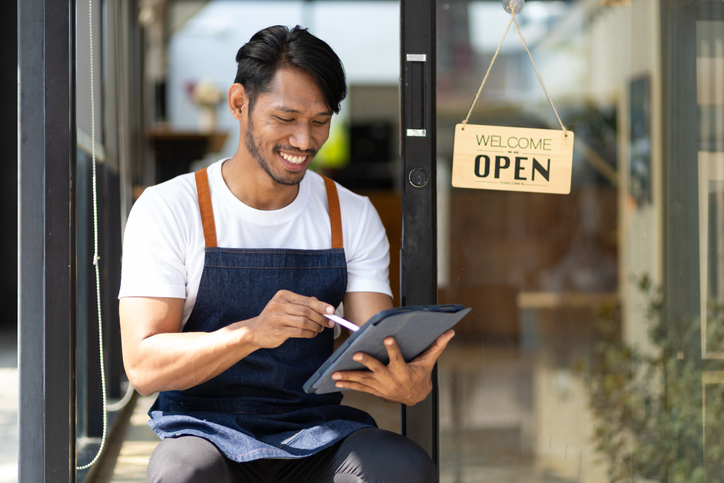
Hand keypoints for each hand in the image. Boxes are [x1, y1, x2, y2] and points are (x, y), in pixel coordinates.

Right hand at [245, 290, 333, 349]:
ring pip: (304, 322)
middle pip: (306, 311)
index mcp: (283, 295)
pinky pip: (299, 332)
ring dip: (316, 326)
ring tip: (320, 329)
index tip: (332, 311)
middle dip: (321, 318)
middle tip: (329, 323)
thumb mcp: (286, 306)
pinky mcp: (278, 331)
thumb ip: (303, 304)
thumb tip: (324, 306)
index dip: (321, 306)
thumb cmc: (275, 317)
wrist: (255, 331)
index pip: (306, 300)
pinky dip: (309, 334)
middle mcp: (279, 305)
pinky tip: (312, 334)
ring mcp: (277, 318)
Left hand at [331, 329, 454, 405]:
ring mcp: (380, 386)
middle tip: (356, 354)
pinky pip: (359, 387)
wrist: (414, 397)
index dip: (393, 349)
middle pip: (377, 370)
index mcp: (403, 371)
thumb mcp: (428, 362)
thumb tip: (450, 332)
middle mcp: (391, 380)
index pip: (398, 358)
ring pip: (363, 380)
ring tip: (335, 373)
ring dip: (349, 377)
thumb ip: (436, 346)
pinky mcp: (374, 390)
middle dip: (366, 362)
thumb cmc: (420, 375)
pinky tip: (336, 380)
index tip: (388, 338)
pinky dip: (347, 384)